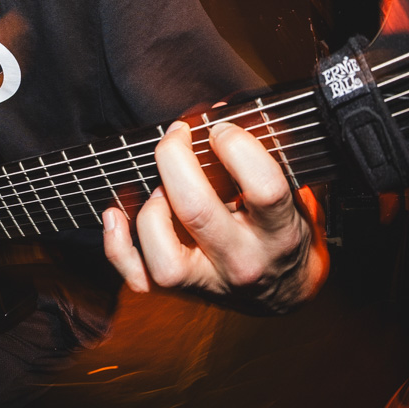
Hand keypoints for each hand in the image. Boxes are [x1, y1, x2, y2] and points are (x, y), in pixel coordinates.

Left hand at [101, 118, 326, 312]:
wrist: (286, 291)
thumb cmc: (284, 232)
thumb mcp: (291, 194)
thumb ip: (261, 156)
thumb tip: (216, 113)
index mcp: (280, 232)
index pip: (263, 186)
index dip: (237, 146)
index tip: (220, 129)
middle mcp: (243, 261)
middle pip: (196, 211)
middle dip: (176, 160)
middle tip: (178, 136)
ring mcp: (208, 283)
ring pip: (163, 256)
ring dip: (152, 209)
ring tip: (161, 188)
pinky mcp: (180, 294)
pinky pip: (137, 278)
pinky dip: (117, 244)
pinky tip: (117, 213)